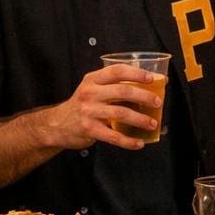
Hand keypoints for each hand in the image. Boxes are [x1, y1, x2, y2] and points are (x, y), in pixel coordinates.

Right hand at [43, 63, 166, 150]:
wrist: (57, 125)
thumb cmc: (83, 105)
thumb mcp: (93, 89)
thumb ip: (114, 86)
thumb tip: (149, 86)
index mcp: (92, 79)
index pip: (116, 71)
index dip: (136, 73)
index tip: (152, 78)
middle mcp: (90, 93)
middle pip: (123, 91)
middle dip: (144, 96)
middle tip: (157, 103)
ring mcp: (89, 111)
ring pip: (121, 113)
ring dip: (140, 119)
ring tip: (152, 124)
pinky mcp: (89, 129)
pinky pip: (113, 136)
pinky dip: (128, 141)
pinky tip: (139, 143)